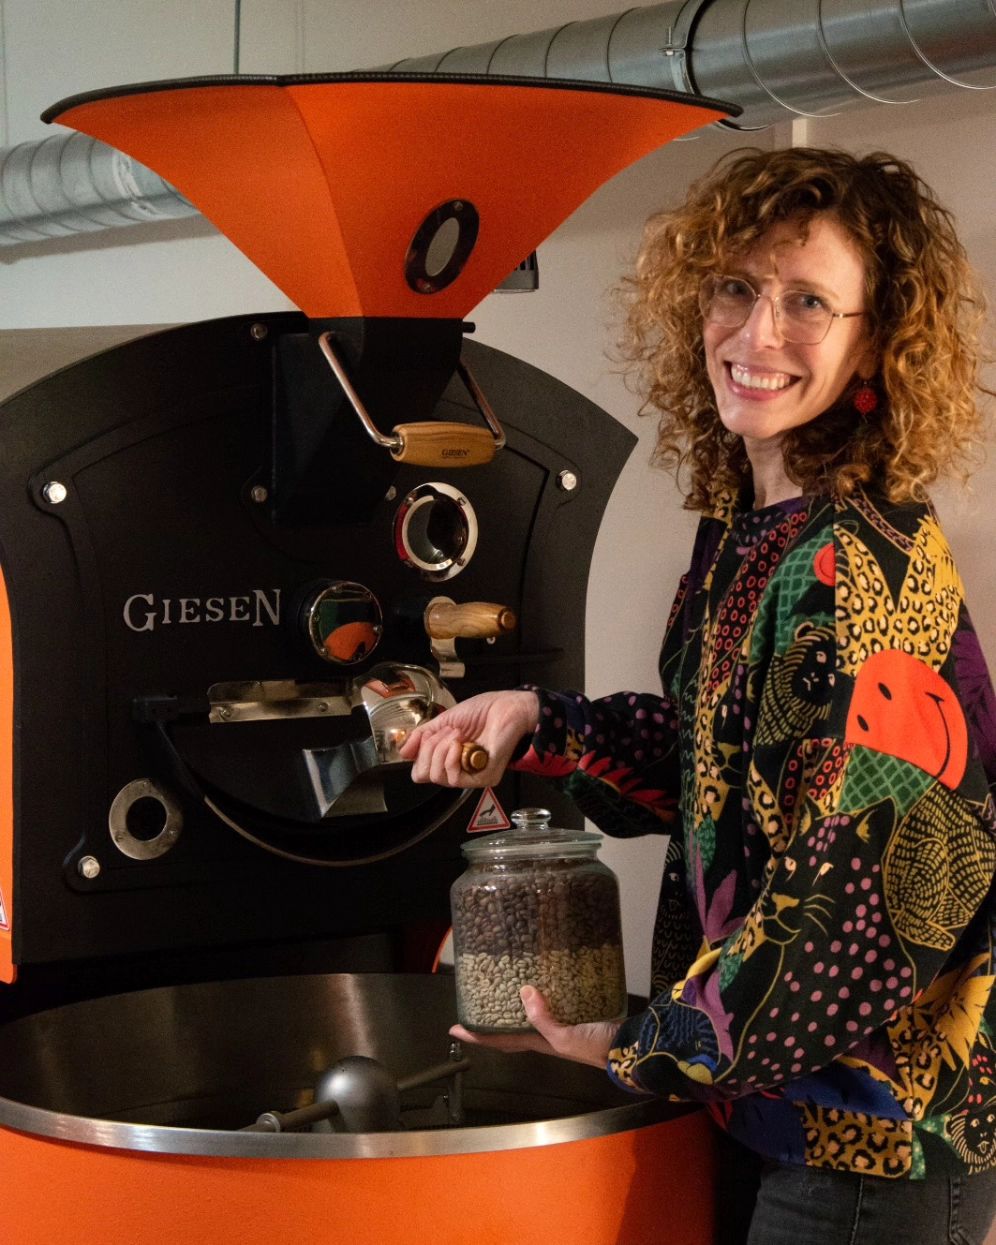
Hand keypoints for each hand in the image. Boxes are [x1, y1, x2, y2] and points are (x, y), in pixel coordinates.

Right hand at [399, 689, 539, 787]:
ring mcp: (471, 776)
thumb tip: (402, 752)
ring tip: (455, 734)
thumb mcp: (444, 720)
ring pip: (437, 777)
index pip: (419, 771)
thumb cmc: (482, 711)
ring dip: (440, 750)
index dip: (418, 752)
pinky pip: (454, 779)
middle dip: (427, 748)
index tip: (430, 733)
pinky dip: (451, 758)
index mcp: (448, 758)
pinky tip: (460, 744)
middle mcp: (458, 769)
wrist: (507, 707)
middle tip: (444, 732)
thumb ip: (422, 736)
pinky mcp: (483, 778)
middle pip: (423, 775)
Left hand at [450, 986, 617, 1068]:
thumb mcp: (566, 1039)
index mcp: (540, 1043)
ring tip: (502, 990)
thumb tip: (523, 993)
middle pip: (511, 1030)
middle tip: (475, 1006)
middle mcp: (546, 1036)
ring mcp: (561, 1026)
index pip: (501, 1040)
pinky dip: (542, 996)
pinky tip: (543, 982)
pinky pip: (552, 1004)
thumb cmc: (598, 1048)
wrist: (630, 1047)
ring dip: (514, 1007)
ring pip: (529, 1016)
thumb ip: (544, 1019)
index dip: (477, 1036)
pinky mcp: (576, 1013)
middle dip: (491, 1022)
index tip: (455, 1028)